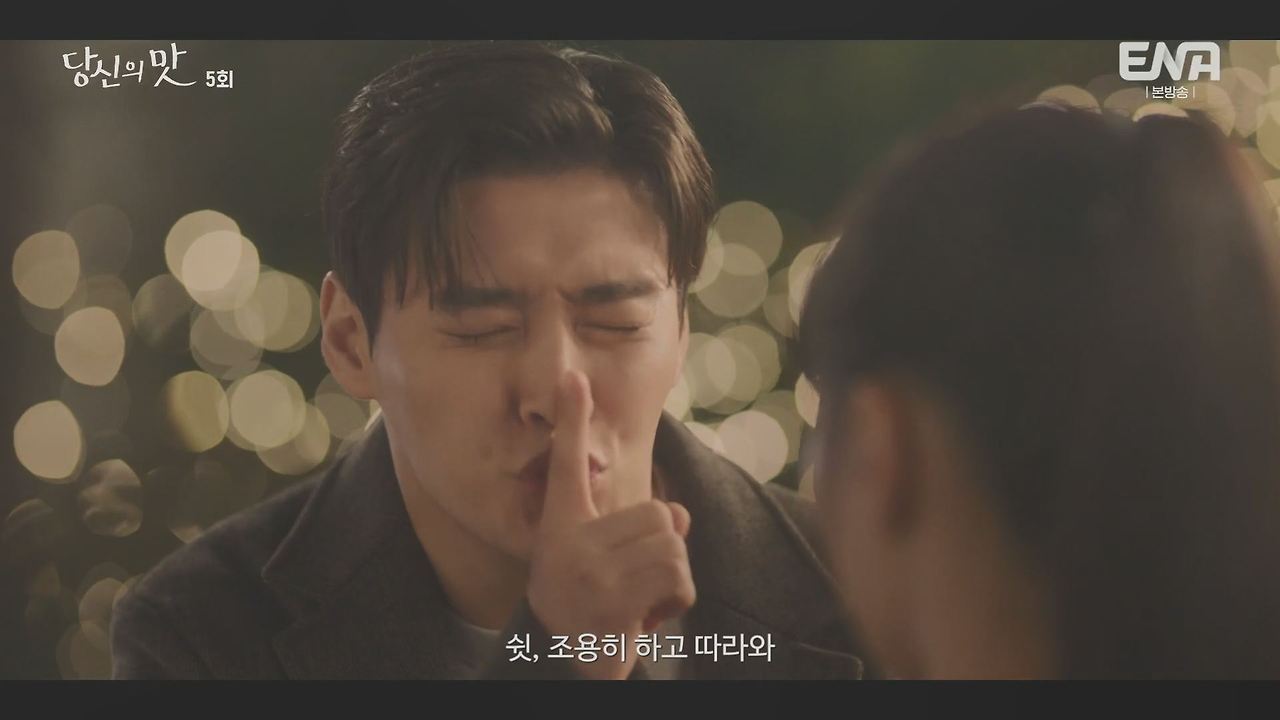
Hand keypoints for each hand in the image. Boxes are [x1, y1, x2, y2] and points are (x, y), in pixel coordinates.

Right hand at [526, 370, 695, 679]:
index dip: (571, 419)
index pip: (567, 463)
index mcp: (562, 524)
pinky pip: (678, 579)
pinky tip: (645, 619)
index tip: (572, 375)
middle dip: (665, 548)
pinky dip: (677, 601)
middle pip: (659, 515)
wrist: (563, 662)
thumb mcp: (605, 558)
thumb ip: (638, 529)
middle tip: (637, 580)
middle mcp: (569, 543)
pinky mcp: (611, 604)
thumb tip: (681, 517)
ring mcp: (589, 574)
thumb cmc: (591, 604)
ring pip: (673, 547)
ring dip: (673, 578)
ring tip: (641, 600)